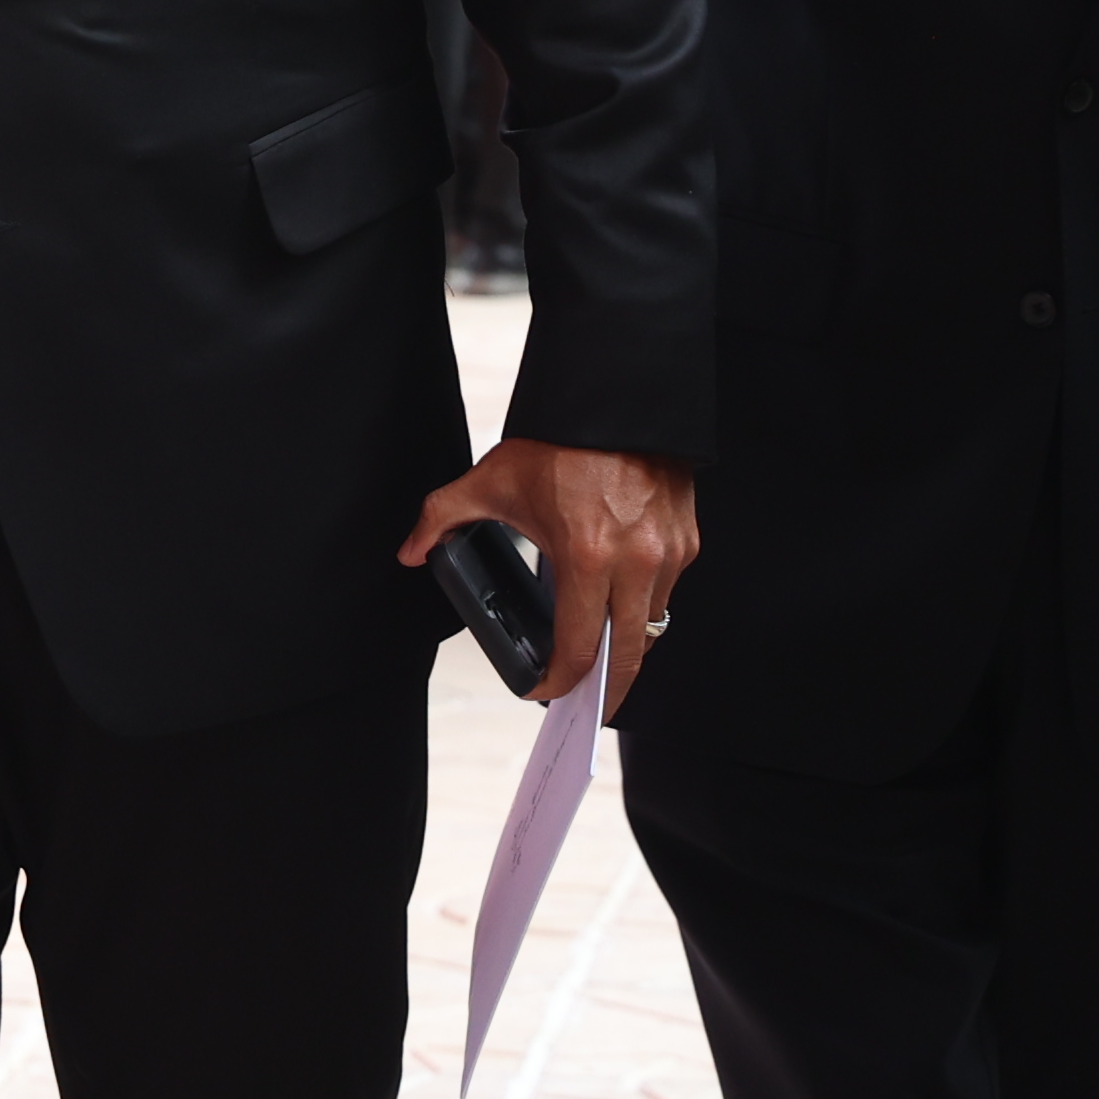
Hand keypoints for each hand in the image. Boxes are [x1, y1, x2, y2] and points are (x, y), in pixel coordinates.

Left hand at [400, 439, 697, 718]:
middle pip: (627, 658)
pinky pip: (668, 591)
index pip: (579, 649)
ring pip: (652, 626)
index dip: (559, 682)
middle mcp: (636, 563)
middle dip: (604, 690)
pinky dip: (646, 603)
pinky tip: (621, 600)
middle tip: (584, 704)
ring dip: (627, 645)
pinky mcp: (687, 540)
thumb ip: (442, 517)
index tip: (544, 691)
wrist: (617, 394)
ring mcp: (668, 554)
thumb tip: (411, 550)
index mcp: (587, 557)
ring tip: (600, 652)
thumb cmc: (559, 439)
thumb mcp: (491, 479)